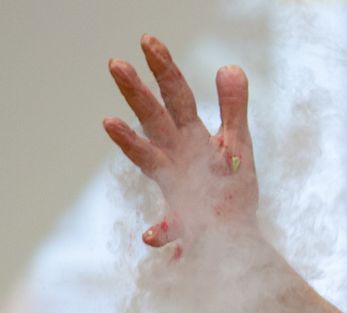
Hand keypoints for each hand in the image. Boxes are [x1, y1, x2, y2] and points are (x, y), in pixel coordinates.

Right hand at [103, 35, 259, 255]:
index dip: (164, 68)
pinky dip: (159, 231)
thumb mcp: (237, 144)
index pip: (176, 96)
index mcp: (190, 136)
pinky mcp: (181, 222)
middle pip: (153, 118)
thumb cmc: (230, 189)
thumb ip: (233, 108)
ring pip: (147, 159)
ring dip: (129, 142)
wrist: (232, 237)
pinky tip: (150, 237)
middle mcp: (175, 156)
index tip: (148, 40)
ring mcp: (174, 186)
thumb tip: (229, 65)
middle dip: (136, 92)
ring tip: (109, 122)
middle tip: (115, 63)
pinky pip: (168, 227)